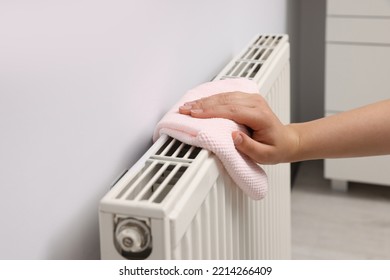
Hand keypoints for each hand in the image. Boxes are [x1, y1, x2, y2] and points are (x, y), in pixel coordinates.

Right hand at [179, 92, 298, 163]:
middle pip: (224, 100)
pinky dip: (211, 98)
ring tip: (187, 106)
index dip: (211, 111)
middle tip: (184, 109)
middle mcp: (255, 103)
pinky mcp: (247, 98)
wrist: (286, 140)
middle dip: (202, 105)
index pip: (231, 110)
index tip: (194, 114)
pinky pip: (226, 95)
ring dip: (204, 100)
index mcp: (260, 116)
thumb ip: (249, 147)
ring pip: (223, 96)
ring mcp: (251, 98)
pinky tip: (200, 101)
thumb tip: (233, 136)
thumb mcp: (265, 155)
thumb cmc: (276, 148)